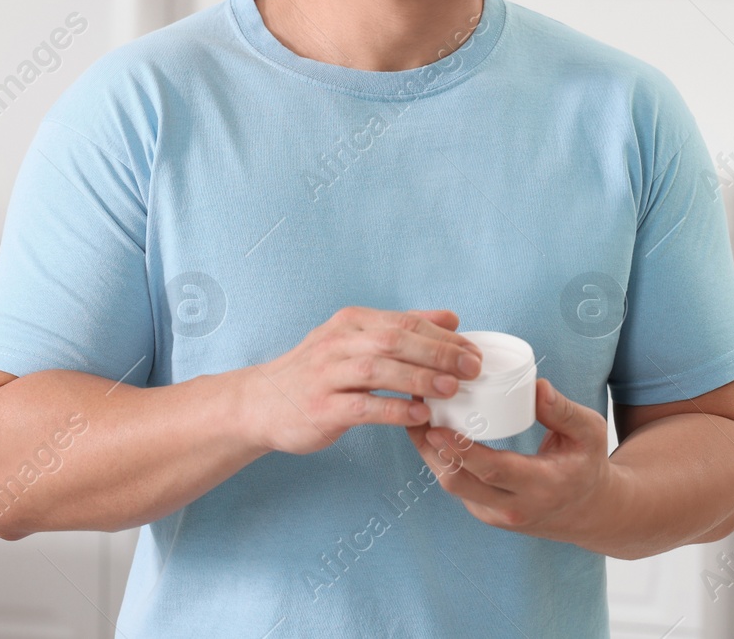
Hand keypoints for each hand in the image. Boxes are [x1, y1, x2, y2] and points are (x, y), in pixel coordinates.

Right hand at [242, 307, 483, 454]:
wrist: (260, 403)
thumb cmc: (317, 372)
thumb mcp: (356, 340)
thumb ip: (403, 328)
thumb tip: (452, 318)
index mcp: (352, 322)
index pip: (405, 322)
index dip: (443, 336)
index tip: (473, 351)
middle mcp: (339, 343)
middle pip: (395, 340)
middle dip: (438, 353)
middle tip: (471, 368)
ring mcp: (327, 375)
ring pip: (379, 370)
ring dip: (419, 379)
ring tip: (451, 390)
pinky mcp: (322, 407)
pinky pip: (363, 406)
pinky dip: (393, 410)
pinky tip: (419, 415)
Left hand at [406, 378, 620, 541]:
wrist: (588, 511)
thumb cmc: (587, 463)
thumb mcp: (590, 433)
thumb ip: (564, 411)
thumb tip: (536, 385)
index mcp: (542, 486)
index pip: (493, 470)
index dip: (461, 449)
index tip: (436, 425)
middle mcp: (514, 507)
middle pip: (459, 482)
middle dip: (431, 449)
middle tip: (416, 412)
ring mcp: (496, 515)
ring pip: (452, 486)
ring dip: (430, 454)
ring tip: (417, 417)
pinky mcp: (485, 513)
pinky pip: (457, 487)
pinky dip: (441, 460)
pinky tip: (431, 433)